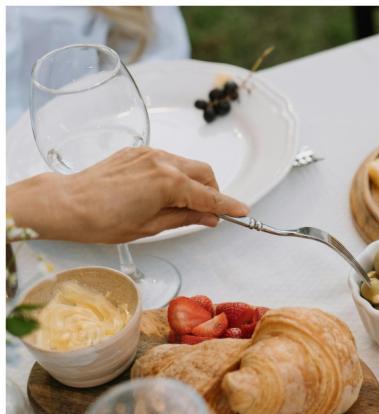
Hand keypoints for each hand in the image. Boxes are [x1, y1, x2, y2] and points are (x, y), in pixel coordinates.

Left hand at [6, 147, 248, 242]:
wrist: (67, 204)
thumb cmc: (102, 221)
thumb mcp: (150, 227)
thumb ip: (186, 218)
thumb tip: (209, 218)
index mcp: (169, 183)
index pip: (209, 197)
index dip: (228, 206)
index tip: (243, 211)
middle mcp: (163, 162)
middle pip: (204, 173)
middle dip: (211, 192)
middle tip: (207, 213)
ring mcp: (149, 154)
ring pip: (187, 165)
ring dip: (193, 182)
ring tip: (180, 205)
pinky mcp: (137, 152)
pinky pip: (167, 161)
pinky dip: (174, 175)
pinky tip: (161, 193)